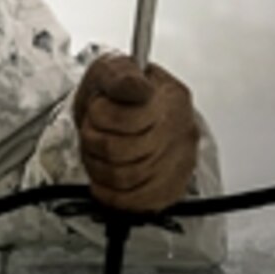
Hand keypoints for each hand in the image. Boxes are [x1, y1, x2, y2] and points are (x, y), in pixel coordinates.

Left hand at [73, 54, 197, 213]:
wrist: (125, 117)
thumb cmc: (116, 95)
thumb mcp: (109, 72)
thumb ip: (118, 75)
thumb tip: (135, 85)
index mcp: (170, 96)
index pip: (127, 116)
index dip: (99, 114)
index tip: (97, 108)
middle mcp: (181, 129)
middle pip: (119, 149)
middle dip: (93, 139)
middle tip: (93, 130)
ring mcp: (180, 160)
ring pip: (125, 176)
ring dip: (98, 165)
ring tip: (99, 151)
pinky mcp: (172, 187)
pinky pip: (137, 201)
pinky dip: (112, 193)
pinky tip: (106, 179)